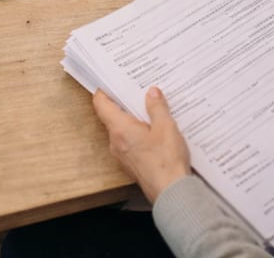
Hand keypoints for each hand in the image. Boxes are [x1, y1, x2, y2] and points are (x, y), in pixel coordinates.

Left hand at [92, 86, 190, 202]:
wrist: (171, 193)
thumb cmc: (167, 161)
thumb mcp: (166, 127)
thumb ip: (157, 107)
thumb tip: (152, 92)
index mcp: (120, 129)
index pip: (101, 105)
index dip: (103, 91)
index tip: (109, 81)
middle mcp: (116, 142)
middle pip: (111, 116)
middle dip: (123, 103)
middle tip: (135, 90)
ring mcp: (122, 155)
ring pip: (121, 130)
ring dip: (132, 119)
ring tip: (148, 108)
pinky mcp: (131, 164)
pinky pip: (129, 143)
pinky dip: (137, 134)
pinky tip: (154, 131)